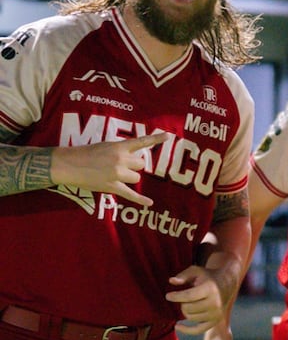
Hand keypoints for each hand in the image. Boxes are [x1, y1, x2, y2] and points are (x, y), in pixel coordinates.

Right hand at [50, 133, 169, 205]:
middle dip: (134, 165)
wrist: (68, 165)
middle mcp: (121, 160)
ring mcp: (118, 174)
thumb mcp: (104, 145)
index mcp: (120, 147)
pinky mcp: (112, 187)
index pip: (142, 142)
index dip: (156, 139)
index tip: (168, 137)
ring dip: (129, 177)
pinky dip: (141, 200)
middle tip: (119, 165)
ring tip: (113, 174)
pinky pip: (131, 194)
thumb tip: (132, 157)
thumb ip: (120, 150)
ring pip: (136, 178)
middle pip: (141, 165)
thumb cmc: (84, 153)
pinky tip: (150, 203)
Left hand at [167, 265, 230, 334]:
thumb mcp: (196, 271)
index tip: (168, 296)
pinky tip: (177, 326)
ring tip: (189, 303)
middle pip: (187, 308)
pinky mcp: (215, 321)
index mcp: (210, 289)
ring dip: (185, 311)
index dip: (175, 297)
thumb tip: (171, 281)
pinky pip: (197, 330)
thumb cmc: (208, 277)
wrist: (227, 283)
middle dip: (182, 302)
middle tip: (184, 297)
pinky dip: (186, 330)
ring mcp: (216, 314)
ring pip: (190, 317)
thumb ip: (183, 275)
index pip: (188, 296)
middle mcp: (215, 303)